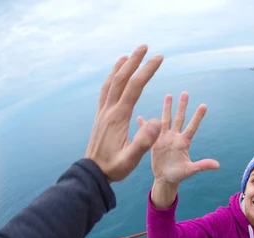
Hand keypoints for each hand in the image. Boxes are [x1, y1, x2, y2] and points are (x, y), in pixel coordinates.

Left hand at [85, 44, 163, 182]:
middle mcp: (109, 110)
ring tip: (130, 55)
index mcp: (119, 117)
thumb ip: (144, 141)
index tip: (159, 58)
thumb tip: (156, 121)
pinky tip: (115, 75)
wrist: (93, 174)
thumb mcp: (131, 159)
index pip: (134, 87)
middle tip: (146, 47)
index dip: (147, 70)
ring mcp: (103, 112)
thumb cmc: (114, 168)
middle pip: (121, 78)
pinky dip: (112, 78)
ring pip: (111, 82)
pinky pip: (105, 91)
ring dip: (121, 66)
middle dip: (134, 61)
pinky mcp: (101, 117)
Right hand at [144, 92, 218, 184]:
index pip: (192, 126)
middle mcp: (175, 137)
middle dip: (182, 106)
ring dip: (166, 108)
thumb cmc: (179, 175)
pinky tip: (140, 117)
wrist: (165, 179)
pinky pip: (148, 131)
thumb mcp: (190, 170)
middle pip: (179, 118)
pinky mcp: (153, 142)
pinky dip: (144, 125)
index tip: (204, 105)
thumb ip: (202, 165)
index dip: (198, 116)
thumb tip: (218, 165)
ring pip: (165, 120)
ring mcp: (164, 138)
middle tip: (185, 93)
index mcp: (184, 142)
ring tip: (169, 95)